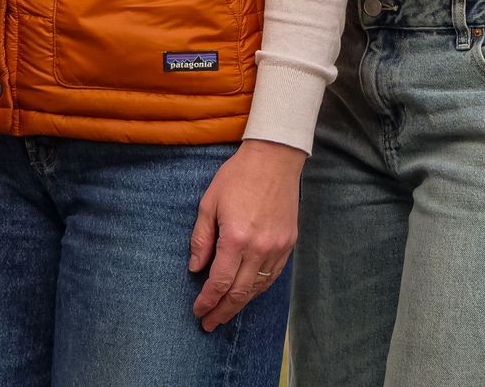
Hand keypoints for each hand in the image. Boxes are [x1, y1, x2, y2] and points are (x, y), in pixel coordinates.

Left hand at [188, 139, 302, 331]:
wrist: (274, 159)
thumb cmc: (237, 177)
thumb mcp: (209, 203)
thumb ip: (201, 239)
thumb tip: (195, 268)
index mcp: (236, 238)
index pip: (219, 281)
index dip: (207, 300)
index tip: (198, 311)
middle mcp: (259, 248)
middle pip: (239, 292)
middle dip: (222, 312)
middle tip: (209, 324)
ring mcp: (277, 248)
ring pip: (257, 288)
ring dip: (240, 305)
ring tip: (225, 314)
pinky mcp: (288, 244)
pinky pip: (272, 276)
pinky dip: (257, 290)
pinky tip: (247, 295)